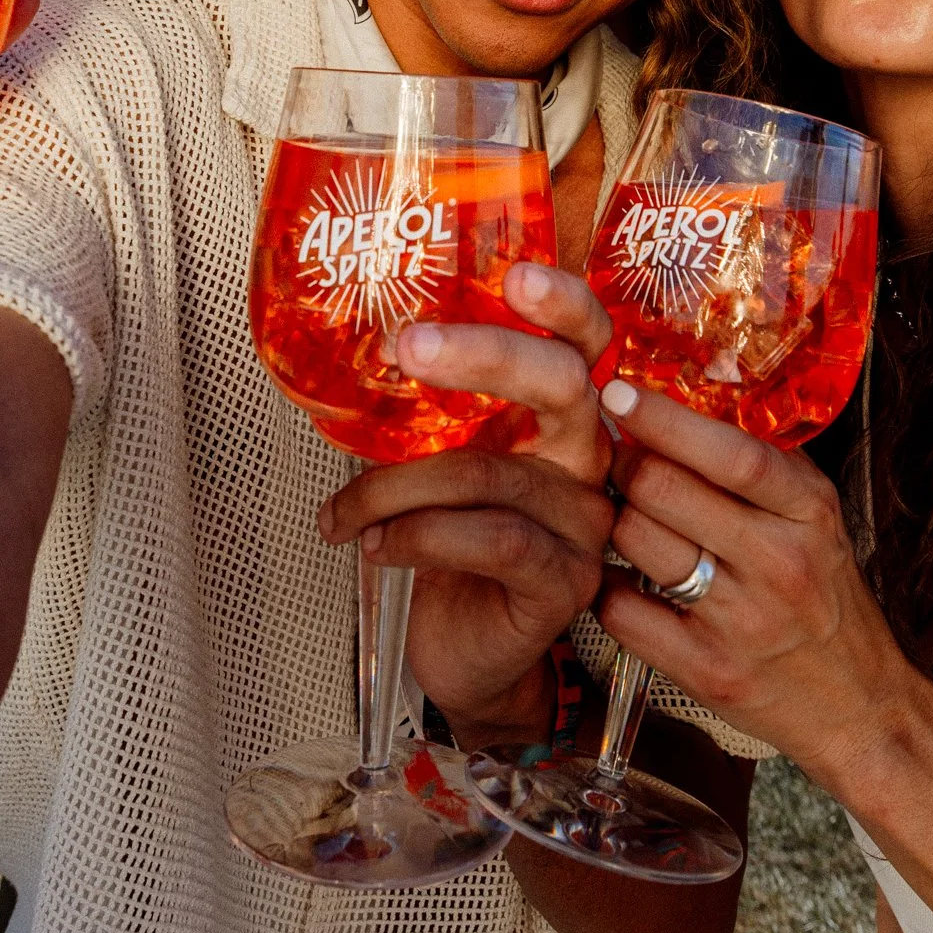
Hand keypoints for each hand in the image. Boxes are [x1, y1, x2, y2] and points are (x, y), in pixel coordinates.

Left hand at [316, 264, 616, 740]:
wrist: (466, 659)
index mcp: (564, 426)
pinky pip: (490, 538)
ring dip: (394, 487)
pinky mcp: (564, 584)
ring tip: (344, 513)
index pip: (586, 348)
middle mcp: (588, 467)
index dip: (564, 306)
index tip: (515, 274)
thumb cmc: (452, 556)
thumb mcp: (443, 474)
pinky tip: (376, 546)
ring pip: (488, 473)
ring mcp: (584, 527)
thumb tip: (366, 354)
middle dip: (486, 355)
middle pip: (563, 386)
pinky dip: (417, 535)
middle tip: (409, 344)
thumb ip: (434, 421)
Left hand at [594, 376, 908, 783]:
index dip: (665, 419)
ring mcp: (742, 621)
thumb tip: (688, 397)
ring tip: (628, 519)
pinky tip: (622, 580)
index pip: (732, 454)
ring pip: (636, 542)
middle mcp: (779, 563)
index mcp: (809, 513)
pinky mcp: (707, 671)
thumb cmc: (823, 595)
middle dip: (624, 464)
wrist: (857, 703)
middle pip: (664, 489)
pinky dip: (607, 587)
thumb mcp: (815, 519)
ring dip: (616, 521)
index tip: (617, 390)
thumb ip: (762, 464)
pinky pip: (622, 611)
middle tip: (617, 460)